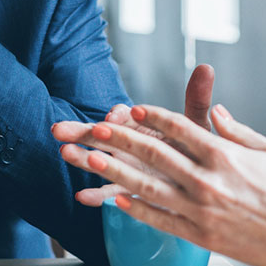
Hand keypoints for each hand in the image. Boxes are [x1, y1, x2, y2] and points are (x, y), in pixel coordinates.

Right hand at [52, 65, 216, 206]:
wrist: (198, 179)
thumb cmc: (195, 148)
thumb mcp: (196, 125)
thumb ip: (196, 99)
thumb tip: (205, 68)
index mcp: (141, 124)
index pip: (124, 116)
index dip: (117, 115)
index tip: (114, 116)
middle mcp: (128, 143)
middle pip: (101, 135)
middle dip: (82, 131)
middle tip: (60, 129)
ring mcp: (125, 166)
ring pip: (99, 161)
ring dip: (81, 158)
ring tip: (65, 154)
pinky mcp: (127, 188)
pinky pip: (109, 192)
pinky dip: (95, 195)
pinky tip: (82, 197)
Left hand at [59, 100, 265, 265]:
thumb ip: (237, 130)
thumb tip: (216, 111)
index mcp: (225, 154)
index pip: (179, 129)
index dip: (152, 117)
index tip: (131, 109)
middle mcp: (209, 181)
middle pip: (155, 154)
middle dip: (121, 139)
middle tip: (94, 128)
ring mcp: (202, 211)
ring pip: (150, 187)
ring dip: (116, 172)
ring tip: (91, 161)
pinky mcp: (202, 237)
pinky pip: (162, 221)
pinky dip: (137, 210)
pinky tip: (116, 201)